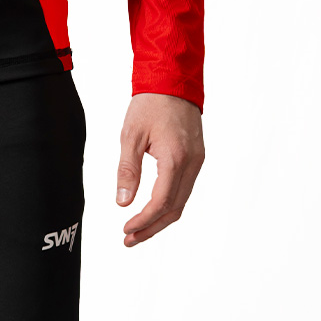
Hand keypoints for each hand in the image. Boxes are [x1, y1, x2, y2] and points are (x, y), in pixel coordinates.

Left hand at [116, 94, 204, 246]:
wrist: (173, 80)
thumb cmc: (150, 104)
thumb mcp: (130, 137)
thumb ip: (127, 171)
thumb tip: (122, 202)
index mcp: (176, 157)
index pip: (161, 202)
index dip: (143, 220)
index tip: (125, 229)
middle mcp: (192, 162)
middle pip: (174, 209)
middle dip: (151, 228)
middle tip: (128, 240)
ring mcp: (197, 161)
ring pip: (181, 202)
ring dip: (159, 220)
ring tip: (137, 232)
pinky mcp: (196, 159)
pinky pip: (184, 190)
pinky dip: (168, 206)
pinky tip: (151, 213)